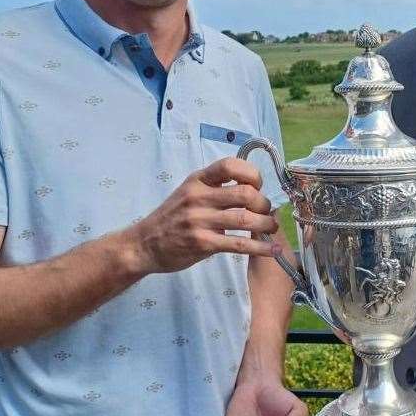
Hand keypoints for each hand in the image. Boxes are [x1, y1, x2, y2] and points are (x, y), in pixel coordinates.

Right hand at [129, 157, 281, 273]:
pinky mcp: (203, 244)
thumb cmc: (171, 218)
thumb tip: (252, 190)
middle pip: (244, 193)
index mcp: (197, 181)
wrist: (143, 245)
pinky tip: (272, 250)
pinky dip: (260, 247)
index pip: (229, 165)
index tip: (258, 185)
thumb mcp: (188, 193)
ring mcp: (200, 221)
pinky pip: (239, 244)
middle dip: (263, 203)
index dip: (251, 173)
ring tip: (272, 228)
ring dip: (266, 224)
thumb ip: (215, 188)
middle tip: (266, 212)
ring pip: (245, 219)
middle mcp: (198, 197)